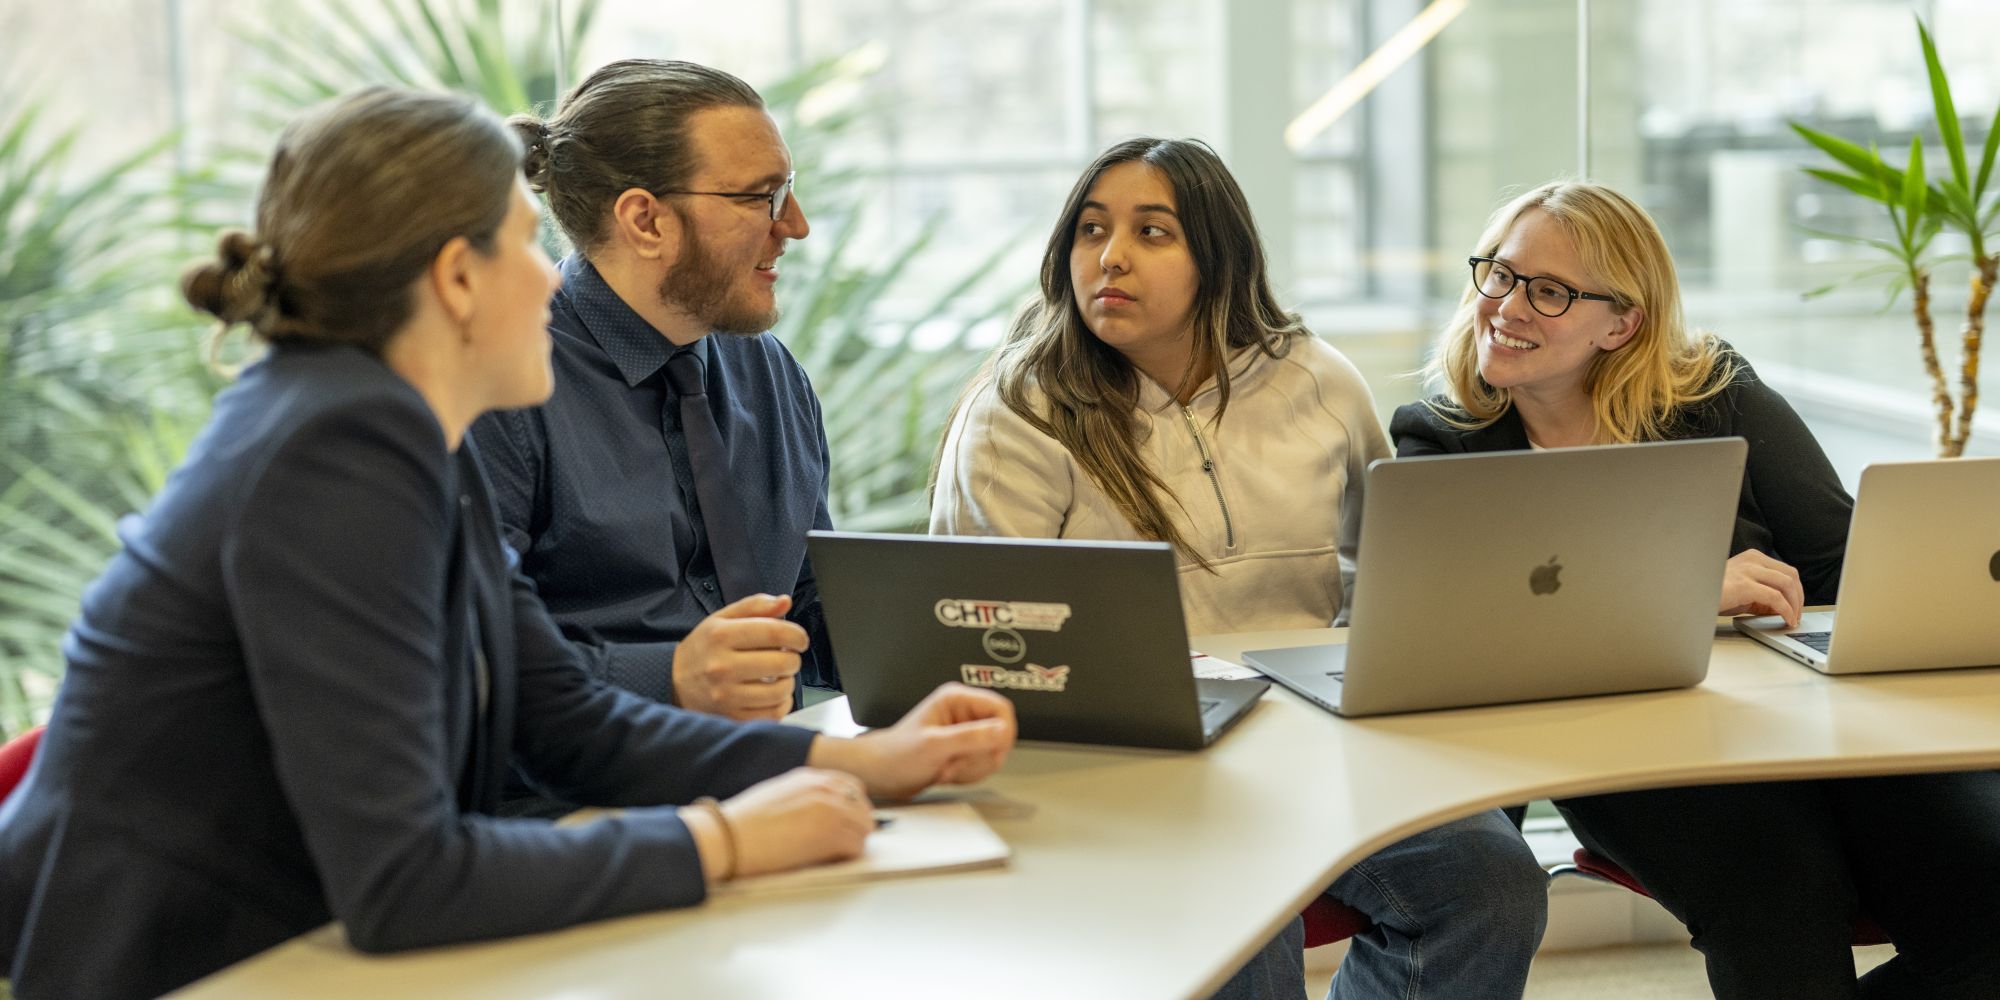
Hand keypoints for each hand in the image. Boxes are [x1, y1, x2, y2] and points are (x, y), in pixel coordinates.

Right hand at [673, 594, 808, 721]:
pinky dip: (780, 702)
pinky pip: (773, 713)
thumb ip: (755, 607)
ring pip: (781, 690)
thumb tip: (785, 602)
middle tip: (786, 657)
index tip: (799, 639)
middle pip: (782, 662)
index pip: (774, 632)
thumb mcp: (721, 619)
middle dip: (792, 659)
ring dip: (788, 681)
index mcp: (721, 636)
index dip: (796, 635)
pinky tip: (771, 694)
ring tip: (777, 676)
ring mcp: (726, 695)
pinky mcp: (732, 717)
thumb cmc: (703, 649)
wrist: (673, 682)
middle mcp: (722, 667)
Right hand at [707, 767, 872, 878]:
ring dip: (852, 842)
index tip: (846, 822)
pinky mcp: (831, 836)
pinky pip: (856, 847)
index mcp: (811, 777)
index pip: (853, 787)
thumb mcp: (778, 793)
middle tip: (842, 842)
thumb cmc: (744, 822)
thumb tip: (819, 812)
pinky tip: (827, 860)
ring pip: (864, 828)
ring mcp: (831, 811)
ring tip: (831, 853)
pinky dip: (846, 856)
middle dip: (856, 826)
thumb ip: (804, 795)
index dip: (852, 807)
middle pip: (863, 808)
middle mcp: (825, 790)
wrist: (730, 837)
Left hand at [812, 683, 1016, 799]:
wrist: (880, 774)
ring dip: (972, 768)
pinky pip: (982, 765)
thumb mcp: (934, 745)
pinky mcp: (963, 751)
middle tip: (955, 761)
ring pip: (993, 753)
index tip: (993, 750)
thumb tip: (1002, 731)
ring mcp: (964, 733)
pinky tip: (946, 773)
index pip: (1001, 708)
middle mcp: (963, 713)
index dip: (1003, 732)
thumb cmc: (895, 755)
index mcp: (957, 700)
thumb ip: (970, 737)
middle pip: (1001, 734)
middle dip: (980, 756)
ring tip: (946, 767)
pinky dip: (968, 775)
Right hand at [1719, 549, 1804, 628]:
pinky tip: (1786, 620)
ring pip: (1787, 585)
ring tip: (1793, 619)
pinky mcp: (1745, 586)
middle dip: (1799, 597)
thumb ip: (1762, 595)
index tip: (1797, 607)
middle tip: (1797, 615)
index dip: (1797, 591)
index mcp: (1752, 558)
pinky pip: (1776, 598)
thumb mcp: (1742, 592)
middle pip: (1791, 575)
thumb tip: (1781, 608)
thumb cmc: (1713, 594)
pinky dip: (1786, 610)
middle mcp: (1752, 560)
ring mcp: (1748, 571)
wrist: (1692, 596)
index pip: (1786, 571)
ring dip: (1795, 605)